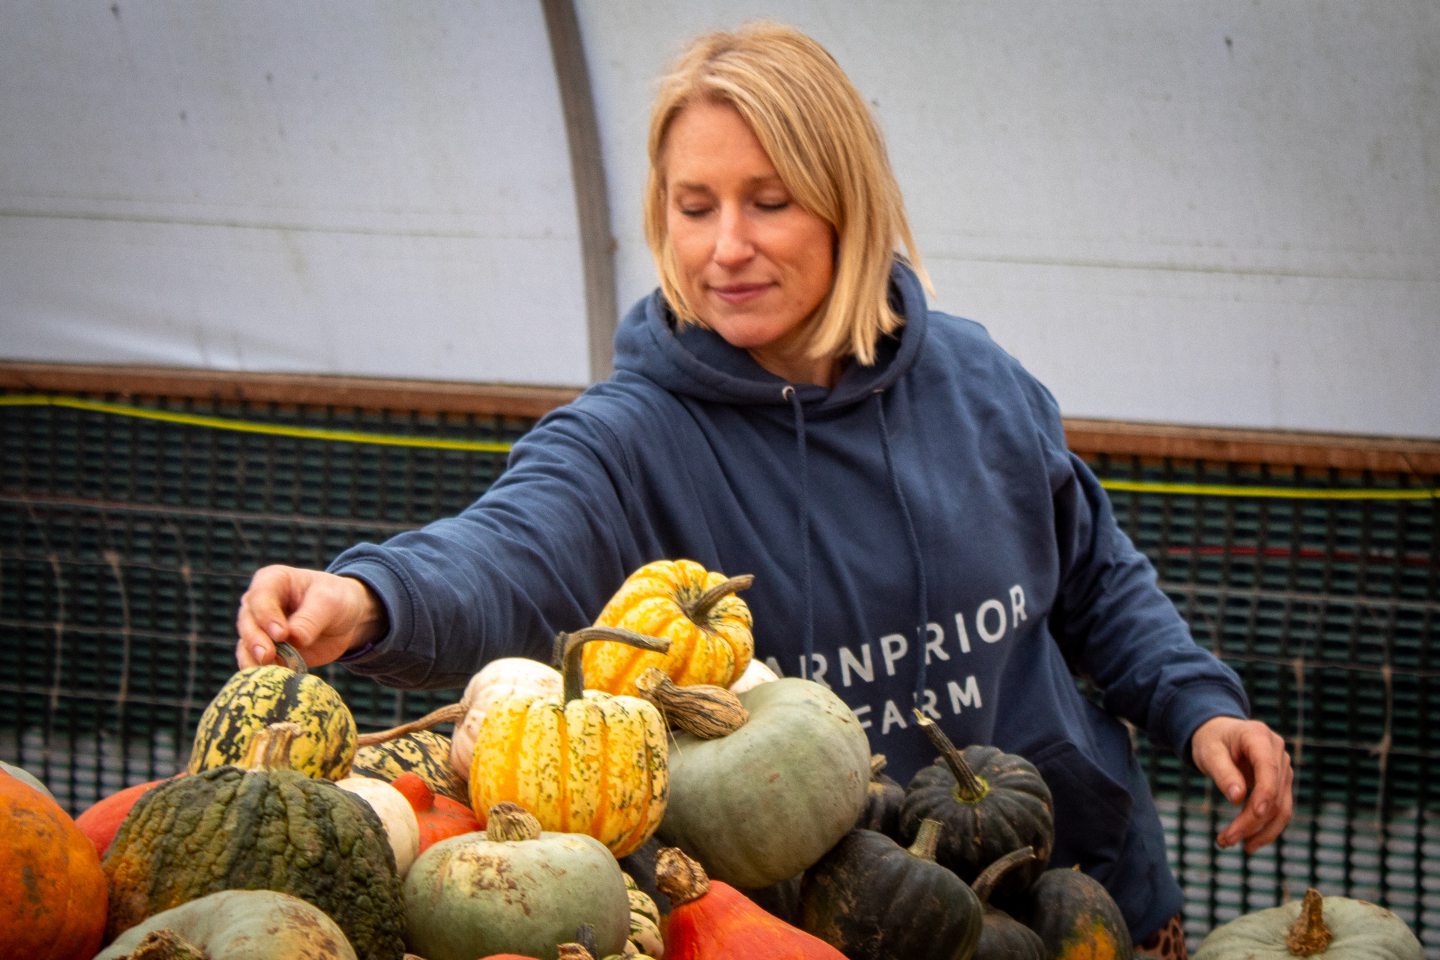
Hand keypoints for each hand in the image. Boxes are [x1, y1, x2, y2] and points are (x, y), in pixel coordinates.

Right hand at [234, 565, 385, 668]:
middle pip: (247, 621)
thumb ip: (311, 619)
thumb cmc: (337, 600)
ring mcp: (259, 627)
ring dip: (253, 658)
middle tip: (267, 655)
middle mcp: (259, 603)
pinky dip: (259, 670)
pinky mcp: (265, 649)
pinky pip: (253, 661)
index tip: (281, 634)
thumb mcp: (330, 603)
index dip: (267, 616)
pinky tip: (269, 679)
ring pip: (246, 643)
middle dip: (255, 639)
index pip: (260, 597)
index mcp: (273, 581)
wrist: (346, 620)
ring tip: (266, 671)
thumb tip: (295, 639)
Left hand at [1190, 715, 1293, 852]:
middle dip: (1251, 821)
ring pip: (1281, 807)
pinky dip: (1265, 828)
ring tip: (1230, 844)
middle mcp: (1278, 752)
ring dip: (1260, 831)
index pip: (1268, 769)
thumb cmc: (1211, 740)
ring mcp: (1283, 768)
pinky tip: (1247, 842)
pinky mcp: (1281, 783)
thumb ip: (1223, 773)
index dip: (1265, 793)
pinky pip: (1279, 810)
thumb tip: (1237, 798)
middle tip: (1225, 840)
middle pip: (1273, 793)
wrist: (1218, 733)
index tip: (1255, 814)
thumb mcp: (1208, 752)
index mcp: (1259, 737)